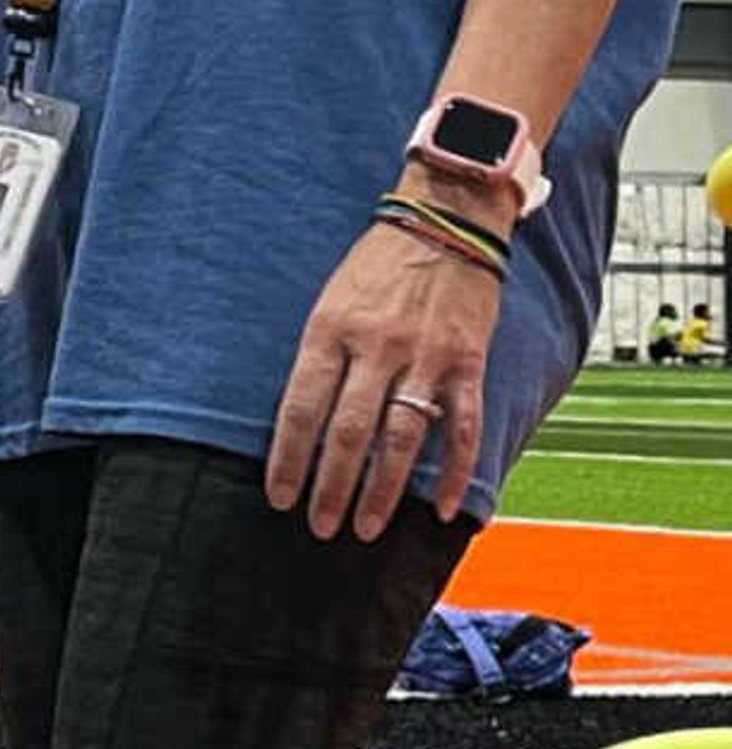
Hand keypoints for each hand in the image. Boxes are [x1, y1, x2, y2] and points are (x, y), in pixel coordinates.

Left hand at [266, 221, 499, 538]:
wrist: (447, 220)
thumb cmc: (377, 265)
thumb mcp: (330, 301)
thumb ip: (320, 357)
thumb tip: (301, 422)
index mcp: (330, 331)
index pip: (301, 410)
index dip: (289, 460)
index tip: (280, 497)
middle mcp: (376, 347)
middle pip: (348, 434)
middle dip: (332, 488)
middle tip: (320, 527)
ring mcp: (425, 357)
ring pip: (401, 440)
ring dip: (384, 492)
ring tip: (367, 528)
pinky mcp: (468, 362)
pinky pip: (464, 428)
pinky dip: (456, 473)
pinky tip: (446, 510)